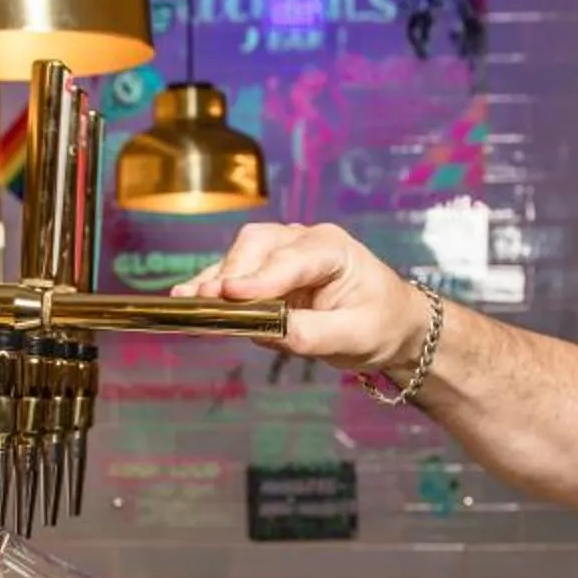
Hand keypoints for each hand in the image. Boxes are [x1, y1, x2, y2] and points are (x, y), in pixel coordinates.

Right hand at [174, 221, 424, 373]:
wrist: (391, 323)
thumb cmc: (380, 325)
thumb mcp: (354, 337)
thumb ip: (311, 334)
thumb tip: (266, 332)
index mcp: (334, 249)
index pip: (293, 260)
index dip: (260, 278)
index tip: (230, 294)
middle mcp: (305, 241)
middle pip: (258, 245)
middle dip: (232, 273)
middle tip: (207, 301)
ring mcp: (283, 252)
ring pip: (241, 255)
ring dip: (214, 279)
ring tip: (186, 301)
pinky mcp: (267, 272)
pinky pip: (235, 274)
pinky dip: (212, 285)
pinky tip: (186, 298)